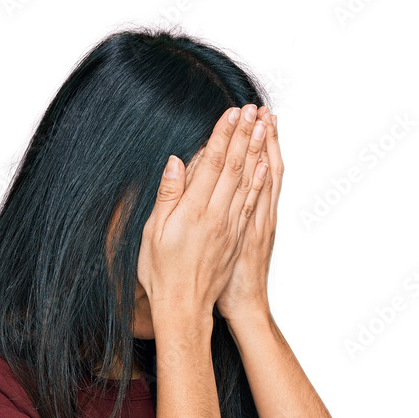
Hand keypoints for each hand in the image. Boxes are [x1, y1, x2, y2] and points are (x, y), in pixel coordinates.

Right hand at [137, 104, 269, 335]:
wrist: (184, 308)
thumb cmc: (162, 274)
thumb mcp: (154, 233)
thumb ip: (168, 195)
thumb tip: (176, 163)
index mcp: (194, 211)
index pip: (213, 164)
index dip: (223, 135)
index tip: (231, 112)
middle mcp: (217, 216)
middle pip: (235, 167)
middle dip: (244, 135)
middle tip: (252, 110)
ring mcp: (231, 228)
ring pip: (248, 181)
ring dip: (257, 151)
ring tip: (264, 126)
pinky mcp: (238, 239)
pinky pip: (253, 203)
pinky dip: (260, 181)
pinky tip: (264, 165)